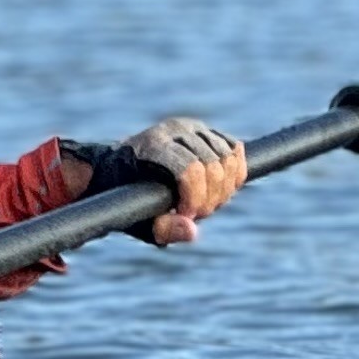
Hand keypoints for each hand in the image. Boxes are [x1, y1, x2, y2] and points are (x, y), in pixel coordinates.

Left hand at [120, 116, 245, 245]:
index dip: (196, 198)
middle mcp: (174, 130)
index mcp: (152, 147)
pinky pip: (235, 149)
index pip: (190, 169)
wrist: (123, 167)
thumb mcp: (140, 220)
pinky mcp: (206, 130)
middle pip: (213, 166)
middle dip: (211, 198)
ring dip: (225, 189)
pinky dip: (234, 173)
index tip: (187, 215)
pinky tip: (220, 188)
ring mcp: (192, 127)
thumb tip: (192, 231)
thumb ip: (164, 229)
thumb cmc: (129, 197)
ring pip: (228, 158)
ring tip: (206, 203)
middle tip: (197, 213)